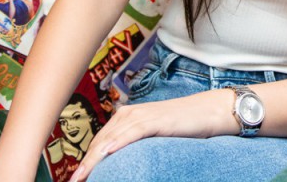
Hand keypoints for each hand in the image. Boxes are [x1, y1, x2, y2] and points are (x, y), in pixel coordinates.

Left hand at [71, 92, 232, 180]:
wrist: (210, 111)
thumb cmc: (183, 127)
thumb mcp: (153, 138)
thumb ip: (135, 146)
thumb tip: (119, 166)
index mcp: (126, 117)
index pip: (98, 142)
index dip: (86, 161)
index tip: (76, 179)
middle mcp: (130, 113)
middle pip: (99, 141)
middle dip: (84, 163)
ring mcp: (143, 115)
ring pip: (111, 138)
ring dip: (93, 158)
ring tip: (81, 176)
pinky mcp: (156, 119)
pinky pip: (133, 132)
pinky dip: (118, 142)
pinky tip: (106, 153)